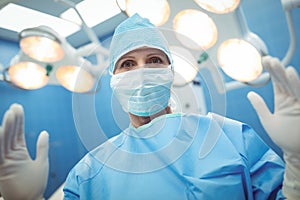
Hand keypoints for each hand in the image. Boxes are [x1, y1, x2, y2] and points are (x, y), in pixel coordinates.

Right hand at [0, 104, 48, 199]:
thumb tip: (44, 131)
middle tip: (15, 107)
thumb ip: (42, 147)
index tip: (18, 108)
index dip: (18, 121)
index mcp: (19, 153)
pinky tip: (0, 131)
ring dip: (6, 128)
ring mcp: (6, 163)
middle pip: (10, 135)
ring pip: (4, 142)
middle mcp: (10, 156)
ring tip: (10, 114)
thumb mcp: (42, 162)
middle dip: (12, 121)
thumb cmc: (37, 184)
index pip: (17, 134)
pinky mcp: (2, 171)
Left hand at [247, 56, 299, 198]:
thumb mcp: (268, 121)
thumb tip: (249, 94)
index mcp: (283, 101)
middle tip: (268, 58)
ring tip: (277, 63)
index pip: (276, 82)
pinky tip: (290, 73)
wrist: (296, 153)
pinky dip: (295, 83)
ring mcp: (299, 103)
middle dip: (276, 69)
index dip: (271, 71)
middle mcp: (292, 99)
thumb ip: (260, 107)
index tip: (264, 61)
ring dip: (285, 74)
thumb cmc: (284, 138)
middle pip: (283, 81)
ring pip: (292, 85)